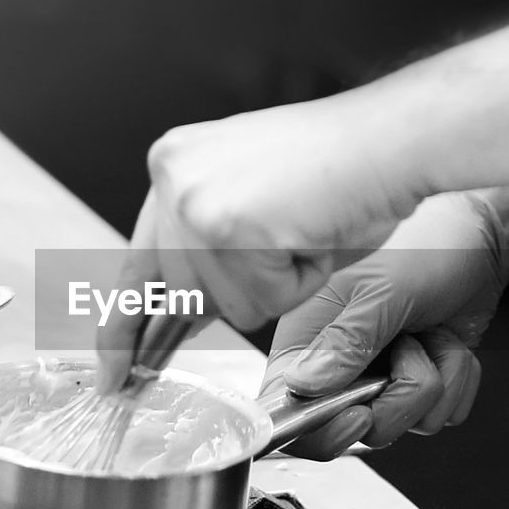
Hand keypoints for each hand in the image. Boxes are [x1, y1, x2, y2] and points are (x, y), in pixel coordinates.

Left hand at [96, 98, 424, 391]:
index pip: (136, 262)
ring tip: (306, 230)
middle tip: (288, 243)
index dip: (125, 326)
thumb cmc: (347, 169)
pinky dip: (298, 285)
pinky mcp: (225, 227)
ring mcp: (193, 201)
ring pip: (225, 306)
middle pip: (185, 296)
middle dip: (240, 291)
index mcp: (176, 163)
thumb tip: (178, 312)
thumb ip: (208, 248)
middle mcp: (172, 176)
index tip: (114, 369)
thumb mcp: (257, 203)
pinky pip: (258, 304)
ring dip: (278, 285)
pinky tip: (312, 235)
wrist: (394, 139)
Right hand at [260, 192, 508, 458]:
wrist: (482, 236)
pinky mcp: (417, 385)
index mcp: (307, 338)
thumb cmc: (425, 245)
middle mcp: (337, 364)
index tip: (360, 415)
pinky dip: (457, 381)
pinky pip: (440, 416)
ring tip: (431, 334)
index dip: (318, 428)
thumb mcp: (383, 289)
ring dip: (436, 381)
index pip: (286, 407)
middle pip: (353, 429)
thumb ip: (346, 340)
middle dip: (397, 398)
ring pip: (403, 424)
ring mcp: (379, 377)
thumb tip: (302, 385)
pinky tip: (450, 342)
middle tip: (410, 353)